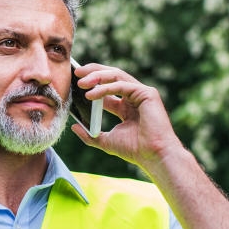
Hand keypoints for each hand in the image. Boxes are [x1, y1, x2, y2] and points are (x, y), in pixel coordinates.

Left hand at [70, 62, 185, 172]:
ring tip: (81, 82)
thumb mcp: (106, 141)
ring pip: (117, 76)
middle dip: (94, 72)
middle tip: (77, 73)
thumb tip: (74, 127)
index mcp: (126, 106)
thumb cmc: (135, 150)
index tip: (75, 82)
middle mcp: (134, 97)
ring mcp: (142, 93)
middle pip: (112, 76)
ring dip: (97, 76)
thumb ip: (90, 135)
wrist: (153, 156)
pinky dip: (105, 88)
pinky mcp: (147, 94)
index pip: (107, 88)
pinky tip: (91, 94)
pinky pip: (122, 85)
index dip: (92, 83)